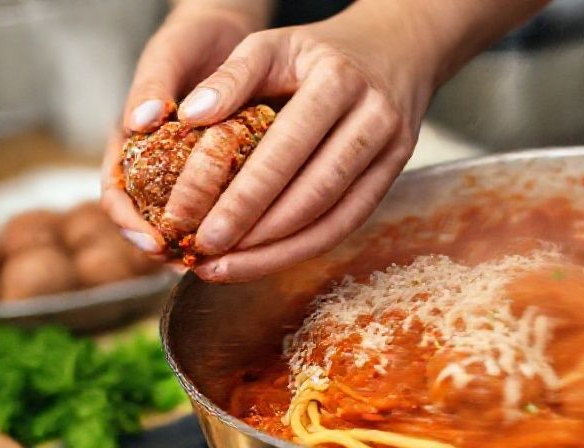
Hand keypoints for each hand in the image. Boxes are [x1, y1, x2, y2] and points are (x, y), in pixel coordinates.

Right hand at [100, 0, 267, 254]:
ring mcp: (185, 173)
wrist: (226, 34)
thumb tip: (137, 121)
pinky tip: (250, 238)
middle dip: (166, 249)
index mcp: (129, 144)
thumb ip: (151, 85)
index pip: (115, 195)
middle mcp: (154, 165)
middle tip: (192, 264)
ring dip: (198, 245)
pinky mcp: (220, 175)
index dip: (128, 224)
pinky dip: (228, 223)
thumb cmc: (190, 41)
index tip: (153, 241)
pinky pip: (220, 206)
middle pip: (148, 221)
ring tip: (222, 262)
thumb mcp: (168, 55)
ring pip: (185, 221)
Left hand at [163, 3, 440, 282]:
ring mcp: (391, 150)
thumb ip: (230, 77)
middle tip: (205, 253)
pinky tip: (263, 261)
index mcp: (337, 80)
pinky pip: (347, 223)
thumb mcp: (272, 44)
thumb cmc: (318, 51)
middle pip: (311, 191)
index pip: (283, 148)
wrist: (394, 48)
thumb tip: (189, 117)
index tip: (190, 219)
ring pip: (332, 217)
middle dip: (253, 230)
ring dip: (276, 252)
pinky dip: (303, 248)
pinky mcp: (394, 175)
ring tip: (225, 268)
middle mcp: (372, 117)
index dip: (239, 193)